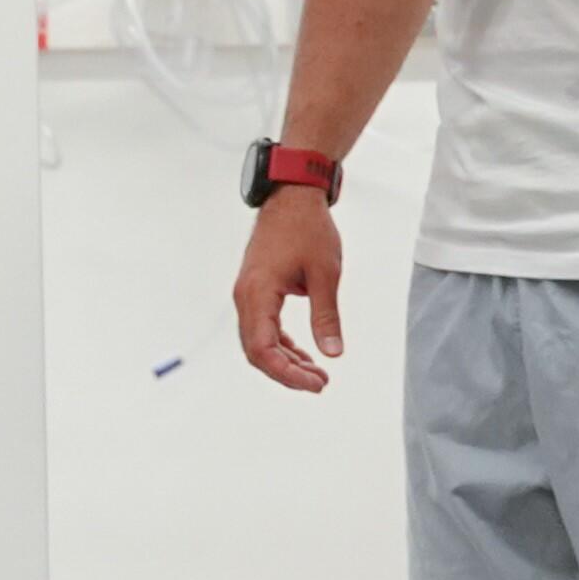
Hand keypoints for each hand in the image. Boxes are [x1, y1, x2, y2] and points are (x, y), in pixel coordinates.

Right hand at [231, 189, 345, 392]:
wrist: (292, 196)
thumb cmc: (307, 228)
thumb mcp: (325, 274)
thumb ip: (326, 316)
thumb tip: (332, 353)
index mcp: (258, 292)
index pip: (263, 348)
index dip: (287, 373)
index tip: (316, 383)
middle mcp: (245, 296)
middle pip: (256, 351)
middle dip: (287, 372)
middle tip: (320, 383)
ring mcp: (247, 293)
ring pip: (258, 341)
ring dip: (284, 360)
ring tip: (316, 373)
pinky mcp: (255, 290)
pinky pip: (261, 327)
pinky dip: (280, 344)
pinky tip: (302, 353)